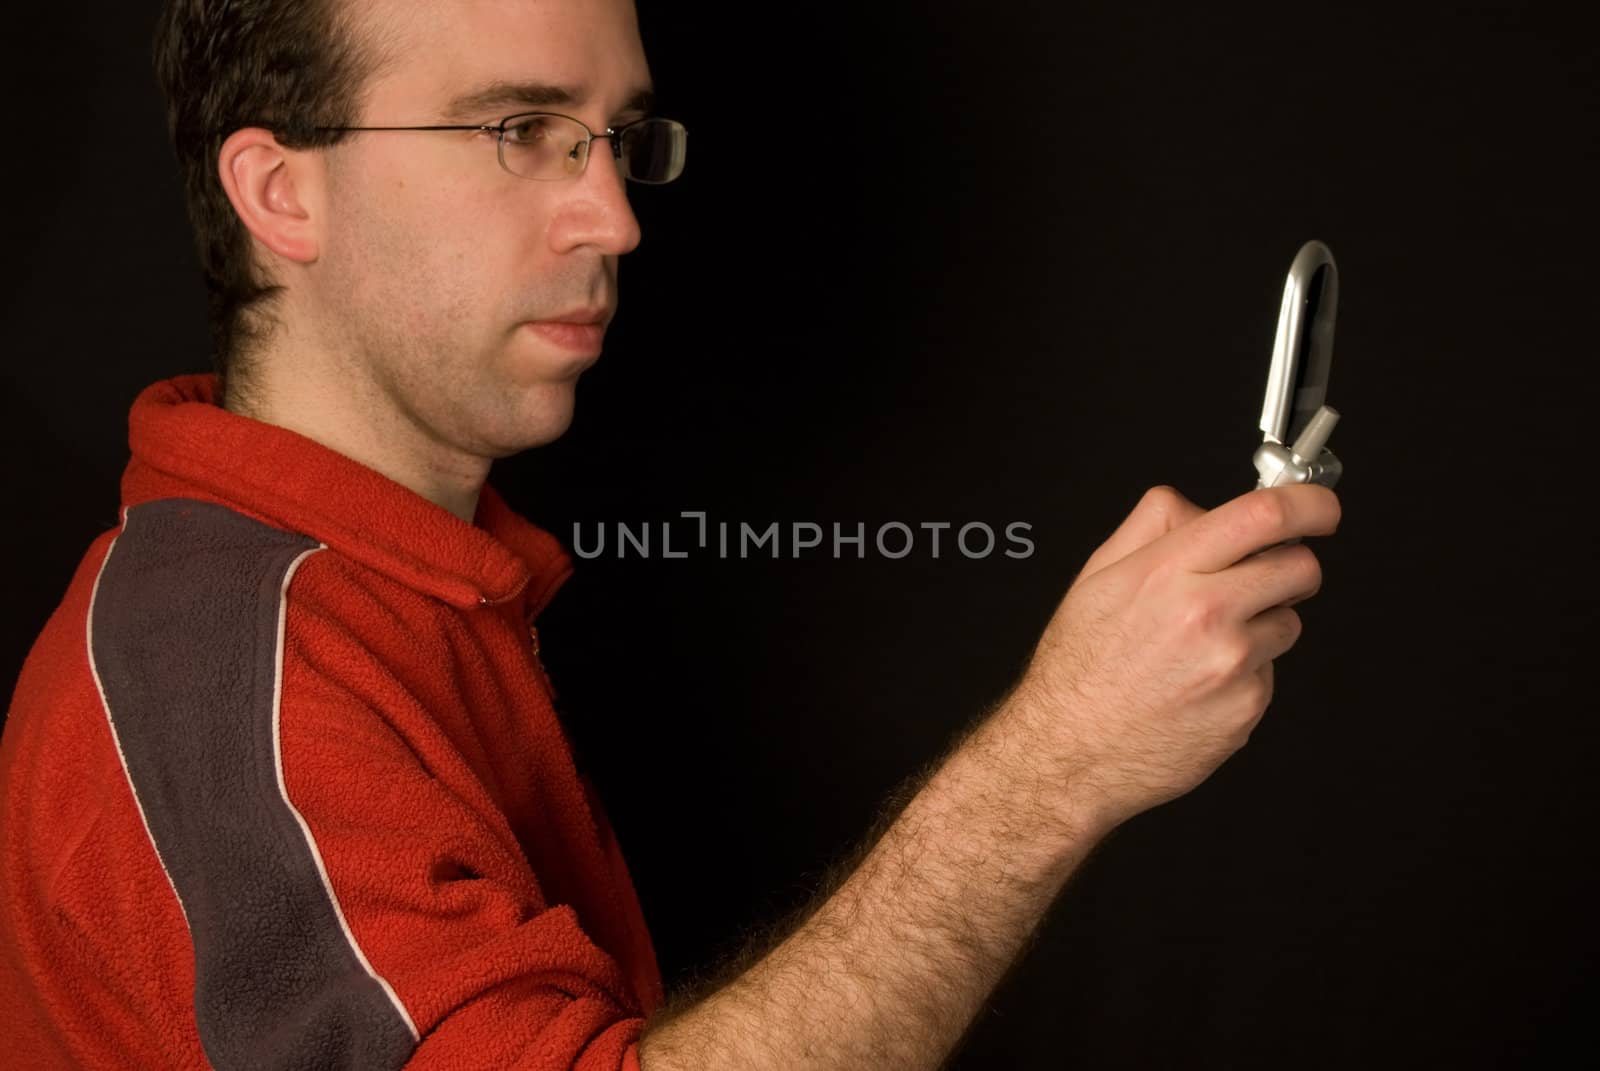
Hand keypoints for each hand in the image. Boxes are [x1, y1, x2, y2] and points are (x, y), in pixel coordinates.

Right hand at [1008, 484, 1340, 831]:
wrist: (1069, 751)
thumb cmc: (1079, 669)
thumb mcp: (1097, 576)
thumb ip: (1152, 526)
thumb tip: (1202, 508)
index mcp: (1168, 571)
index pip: (1265, 515)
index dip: (1310, 502)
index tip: (1320, 507)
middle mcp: (1205, 613)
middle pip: (1299, 566)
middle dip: (1292, 566)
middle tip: (1262, 579)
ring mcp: (1231, 663)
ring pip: (1288, 622)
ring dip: (1262, 624)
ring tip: (1204, 646)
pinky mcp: (1246, 707)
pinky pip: (1269, 673)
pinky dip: (1245, 673)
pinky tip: (1199, 683)